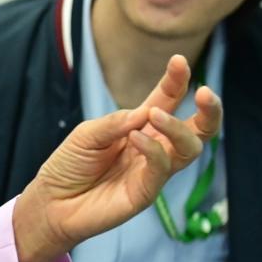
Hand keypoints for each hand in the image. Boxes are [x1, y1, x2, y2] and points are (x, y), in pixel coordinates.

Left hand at [15, 54, 220, 261]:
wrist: (52, 202)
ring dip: (177, 127)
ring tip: (155, 115)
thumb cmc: (69, 165)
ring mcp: (153, 170)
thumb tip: (147, 111)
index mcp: (139, 126)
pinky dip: (153, 149)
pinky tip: (136, 138)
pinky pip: (162, 167)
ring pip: (189, 148)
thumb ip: (115, 122)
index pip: (167, 100)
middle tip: (204, 92)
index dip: (176, 81)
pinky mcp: (146, 191)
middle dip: (208, 110)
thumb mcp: (86, 134)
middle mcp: (154, 146)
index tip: (178, 60)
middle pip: (197, 129)